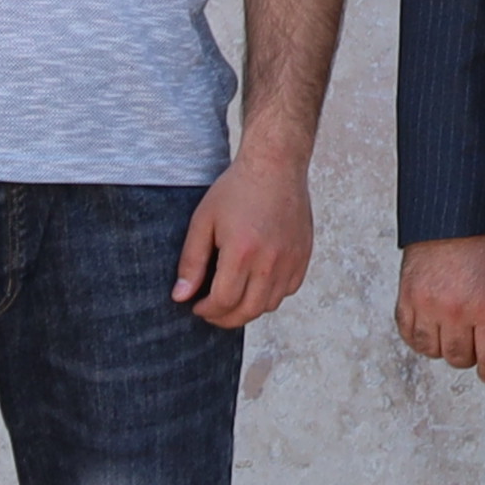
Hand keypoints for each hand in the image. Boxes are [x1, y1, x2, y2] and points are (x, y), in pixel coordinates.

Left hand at [173, 146, 316, 327]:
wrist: (275, 165)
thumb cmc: (237, 189)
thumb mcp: (203, 221)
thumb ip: (191, 262)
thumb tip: (181, 296)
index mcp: (242, 252)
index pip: (224, 302)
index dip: (206, 310)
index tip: (196, 305)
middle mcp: (270, 260)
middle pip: (248, 310)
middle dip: (225, 318)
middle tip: (211, 311)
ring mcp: (291, 259)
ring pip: (270, 304)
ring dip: (248, 308)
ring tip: (232, 297)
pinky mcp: (303, 255)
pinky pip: (289, 290)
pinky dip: (271, 295)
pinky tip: (256, 283)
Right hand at [396, 232, 484, 380]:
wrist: (451, 215)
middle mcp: (455, 311)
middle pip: (458, 358)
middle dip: (468, 357)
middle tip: (472, 350)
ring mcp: (427, 306)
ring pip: (432, 351)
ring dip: (442, 347)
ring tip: (451, 335)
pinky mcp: (407, 297)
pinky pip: (409, 335)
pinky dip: (419, 337)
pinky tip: (430, 330)